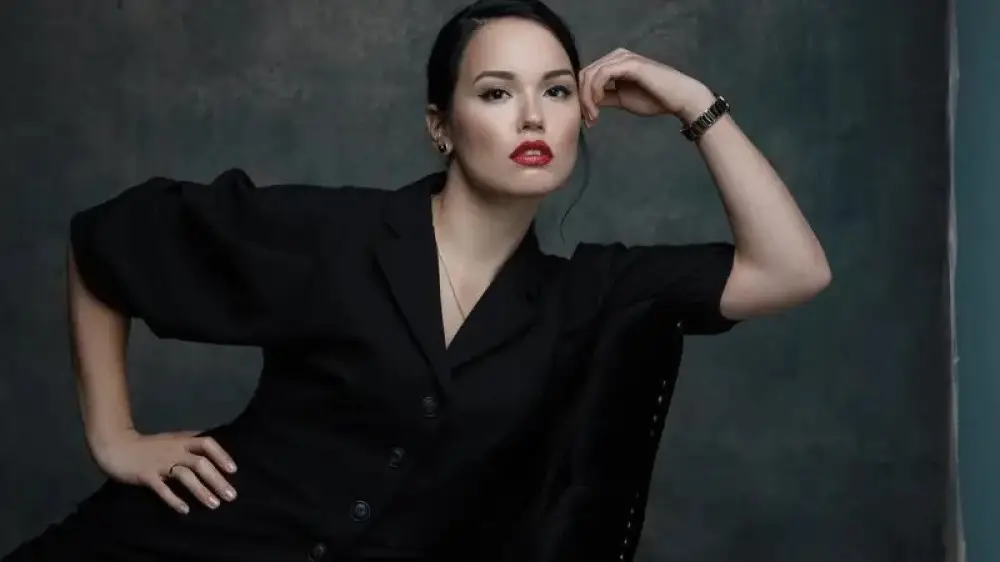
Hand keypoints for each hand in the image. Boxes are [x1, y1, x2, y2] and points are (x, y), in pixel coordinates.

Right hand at [90, 428, 237, 513]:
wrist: (116, 446)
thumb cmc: (147, 446)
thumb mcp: (171, 440)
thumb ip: (189, 443)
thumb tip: (211, 448)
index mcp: (181, 441)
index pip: (207, 443)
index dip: (221, 455)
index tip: (233, 470)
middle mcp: (174, 450)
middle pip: (200, 463)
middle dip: (217, 480)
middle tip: (231, 495)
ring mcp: (160, 463)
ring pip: (184, 476)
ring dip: (201, 490)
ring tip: (214, 504)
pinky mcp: (146, 475)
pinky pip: (162, 488)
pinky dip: (174, 499)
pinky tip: (185, 509)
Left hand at [578, 48, 715, 126]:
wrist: (678, 98)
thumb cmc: (654, 99)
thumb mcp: (622, 99)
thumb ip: (605, 97)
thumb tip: (587, 103)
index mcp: (614, 63)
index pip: (587, 76)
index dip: (582, 97)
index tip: (588, 119)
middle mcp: (616, 56)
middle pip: (585, 73)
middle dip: (582, 99)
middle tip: (589, 120)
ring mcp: (622, 58)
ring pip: (590, 74)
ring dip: (587, 98)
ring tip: (594, 116)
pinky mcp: (629, 63)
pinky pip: (601, 75)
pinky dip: (595, 91)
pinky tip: (599, 104)